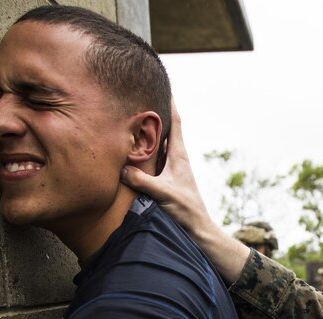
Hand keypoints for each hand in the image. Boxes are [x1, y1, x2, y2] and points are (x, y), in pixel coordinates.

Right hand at [120, 99, 250, 282]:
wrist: (199, 231)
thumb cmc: (186, 212)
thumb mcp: (163, 195)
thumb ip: (144, 181)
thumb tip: (123, 169)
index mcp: (179, 156)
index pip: (176, 122)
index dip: (170, 102)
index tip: (163, 83)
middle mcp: (176, 159)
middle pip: (166, 128)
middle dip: (156, 111)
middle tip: (142, 94)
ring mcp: (172, 169)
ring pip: (159, 143)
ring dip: (149, 130)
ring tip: (134, 115)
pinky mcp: (167, 180)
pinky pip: (153, 158)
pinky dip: (145, 148)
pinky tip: (134, 148)